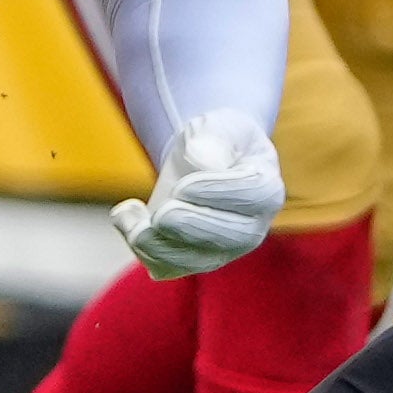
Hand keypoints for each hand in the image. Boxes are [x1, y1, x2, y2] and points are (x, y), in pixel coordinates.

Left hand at [111, 110, 284, 277]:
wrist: (200, 160)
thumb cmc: (215, 140)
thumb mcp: (217, 125)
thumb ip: (214, 139)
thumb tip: (204, 164)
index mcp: (266, 189)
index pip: (252, 198)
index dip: (216, 194)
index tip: (182, 186)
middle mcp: (250, 228)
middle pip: (228, 239)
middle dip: (189, 226)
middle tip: (161, 211)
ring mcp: (222, 250)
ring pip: (194, 261)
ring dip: (156, 242)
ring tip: (128, 213)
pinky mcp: (191, 260)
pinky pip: (167, 267)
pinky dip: (141, 247)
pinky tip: (126, 216)